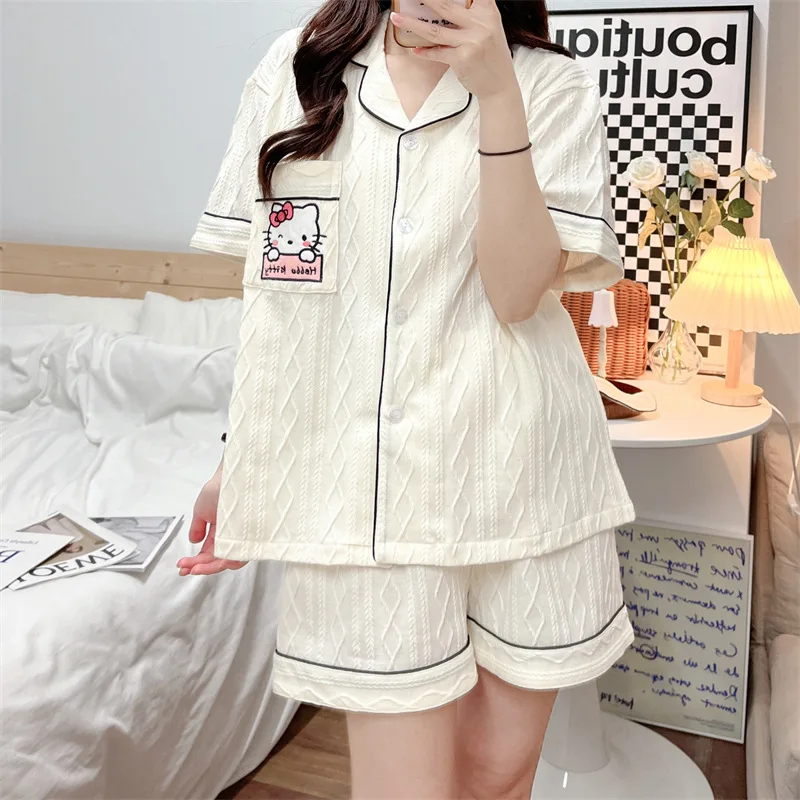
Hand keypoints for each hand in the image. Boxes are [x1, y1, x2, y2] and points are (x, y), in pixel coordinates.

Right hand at [177, 468, 247, 575]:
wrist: (235, 472)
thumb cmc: (221, 486)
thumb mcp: (202, 508)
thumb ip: (198, 526)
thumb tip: (192, 541)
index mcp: (220, 532)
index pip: (209, 554)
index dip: (195, 562)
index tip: (183, 566)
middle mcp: (232, 536)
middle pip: (218, 560)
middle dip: (200, 567)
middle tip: (187, 570)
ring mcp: (243, 536)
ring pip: (231, 560)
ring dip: (212, 567)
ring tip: (197, 568)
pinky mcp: (253, 534)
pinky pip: (244, 552)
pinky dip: (230, 560)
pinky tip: (217, 562)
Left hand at [390, 0, 517, 99]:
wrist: (500, 85)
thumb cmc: (491, 56)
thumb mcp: (489, 28)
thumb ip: (472, 15)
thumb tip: (443, 6)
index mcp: (488, 11)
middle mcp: (481, 23)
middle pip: (445, 5)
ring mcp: (471, 41)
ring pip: (434, 31)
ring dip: (411, 24)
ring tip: (397, 18)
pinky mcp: (462, 59)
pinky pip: (437, 52)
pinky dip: (424, 52)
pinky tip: (415, 49)